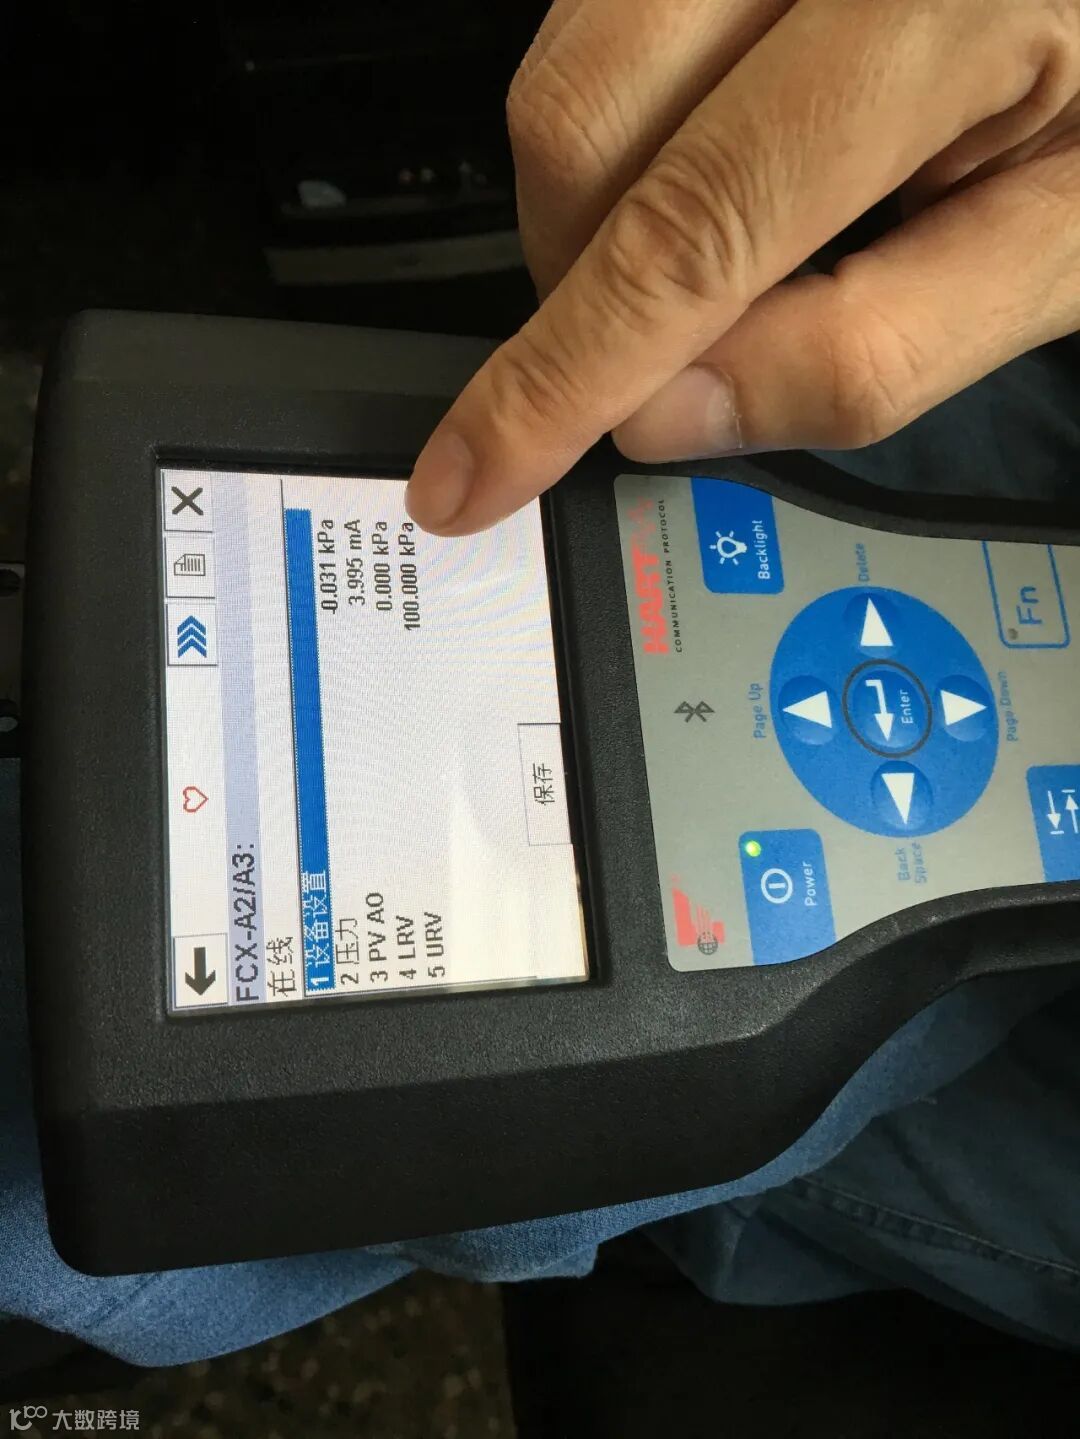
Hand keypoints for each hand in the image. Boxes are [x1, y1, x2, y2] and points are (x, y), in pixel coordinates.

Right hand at [405, 0, 1079, 534]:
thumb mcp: (1058, 250)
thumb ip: (877, 348)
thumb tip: (667, 416)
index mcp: (939, 5)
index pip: (691, 225)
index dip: (563, 372)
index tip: (474, 472)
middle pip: (579, 124)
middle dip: (580, 283)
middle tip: (671, 342)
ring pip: (563, 68)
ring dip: (593, 209)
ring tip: (726, 237)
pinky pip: (595, 20)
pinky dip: (623, 133)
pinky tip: (720, 153)